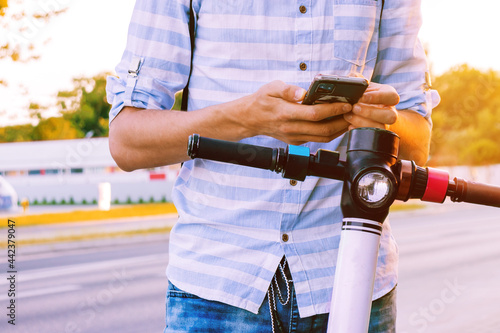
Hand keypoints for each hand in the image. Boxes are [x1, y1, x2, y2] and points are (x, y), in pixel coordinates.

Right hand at [237, 80, 351, 144]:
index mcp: (285, 114)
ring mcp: (294, 137)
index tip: (346, 103)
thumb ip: (287, 89)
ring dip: (339, 129)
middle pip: (323, 130)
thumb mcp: (271, 88)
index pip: (314, 114)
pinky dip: (331, 132)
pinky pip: (318, 139)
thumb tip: (303, 92)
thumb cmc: (262, 101)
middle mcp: (290, 128)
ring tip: (349, 118)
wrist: (250, 119)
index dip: (333, 110)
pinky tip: (337, 123)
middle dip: (342, 121)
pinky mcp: (296, 141)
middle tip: (353, 111)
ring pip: (323, 137)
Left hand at [343, 82, 398, 129]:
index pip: (392, 97)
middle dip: (371, 112)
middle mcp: (390, 111)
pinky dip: (358, 130)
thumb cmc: (364, 94)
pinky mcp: (375, 133)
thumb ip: (357, 79)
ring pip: (381, 127)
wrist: (364, 109)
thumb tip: (351, 78)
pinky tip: (349, 126)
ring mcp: (384, 124)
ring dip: (363, 122)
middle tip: (355, 107)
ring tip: (348, 115)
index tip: (362, 96)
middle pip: (391, 116)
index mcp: (389, 96)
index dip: (377, 97)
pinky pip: (371, 136)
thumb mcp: (363, 85)